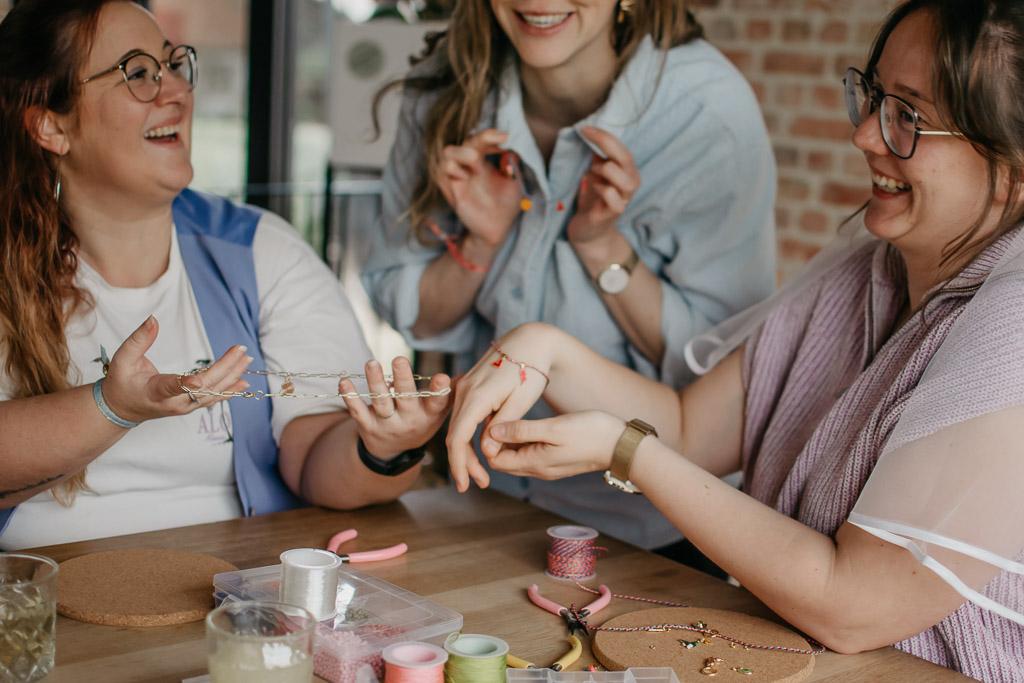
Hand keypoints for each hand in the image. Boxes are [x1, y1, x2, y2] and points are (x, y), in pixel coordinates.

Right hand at [102, 316, 251, 422]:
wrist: (122, 408)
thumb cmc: (121, 383)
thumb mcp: (123, 359)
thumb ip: (138, 340)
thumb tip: (153, 319)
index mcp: (155, 391)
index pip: (172, 387)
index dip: (187, 383)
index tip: (200, 378)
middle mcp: (174, 403)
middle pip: (204, 387)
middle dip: (225, 369)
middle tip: (241, 350)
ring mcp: (185, 407)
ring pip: (213, 394)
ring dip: (232, 377)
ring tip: (247, 359)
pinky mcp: (191, 406)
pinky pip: (213, 398)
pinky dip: (230, 390)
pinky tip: (244, 381)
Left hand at [341, 357, 450, 458]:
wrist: (394, 452)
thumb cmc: (420, 421)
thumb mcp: (438, 412)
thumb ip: (448, 393)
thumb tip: (469, 374)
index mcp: (428, 415)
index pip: (436, 403)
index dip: (439, 391)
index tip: (441, 378)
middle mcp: (409, 420)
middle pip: (406, 398)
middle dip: (403, 379)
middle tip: (400, 359)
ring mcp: (387, 424)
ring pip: (381, 402)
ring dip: (376, 382)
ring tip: (371, 363)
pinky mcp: (367, 426)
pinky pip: (357, 411)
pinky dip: (350, 397)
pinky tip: (344, 382)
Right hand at [437, 128, 522, 251]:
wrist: (496, 229)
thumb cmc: (505, 205)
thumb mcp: (515, 183)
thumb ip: (513, 166)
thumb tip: (511, 150)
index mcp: (484, 161)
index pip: (482, 139)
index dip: (491, 134)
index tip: (505, 137)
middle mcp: (469, 166)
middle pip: (466, 140)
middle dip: (481, 139)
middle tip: (499, 146)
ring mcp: (458, 176)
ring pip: (448, 152)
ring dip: (464, 155)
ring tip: (478, 168)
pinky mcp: (450, 189)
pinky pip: (442, 171)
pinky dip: (454, 170)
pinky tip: (465, 178)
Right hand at [445, 323, 555, 491]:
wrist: (530, 341)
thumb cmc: (531, 369)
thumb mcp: (521, 400)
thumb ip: (503, 426)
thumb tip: (486, 452)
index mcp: (477, 395)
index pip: (458, 437)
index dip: (459, 464)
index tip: (464, 485)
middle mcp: (464, 390)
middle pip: (455, 435)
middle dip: (464, 463)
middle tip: (479, 484)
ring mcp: (463, 387)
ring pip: (458, 426)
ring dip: (467, 450)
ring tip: (482, 473)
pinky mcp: (468, 387)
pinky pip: (463, 416)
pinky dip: (469, 435)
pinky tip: (481, 449)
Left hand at [484, 411, 624, 479]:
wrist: (622, 445)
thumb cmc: (590, 433)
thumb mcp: (553, 428)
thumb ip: (521, 431)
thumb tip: (492, 432)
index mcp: (534, 463)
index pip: (495, 459)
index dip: (487, 442)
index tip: (490, 418)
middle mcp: (538, 469)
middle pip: (504, 460)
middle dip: (495, 442)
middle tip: (496, 414)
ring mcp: (548, 466)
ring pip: (517, 457)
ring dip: (509, 441)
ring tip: (509, 415)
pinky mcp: (557, 460)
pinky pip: (530, 454)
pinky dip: (522, 441)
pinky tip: (526, 423)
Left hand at [567, 127, 639, 247]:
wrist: (588, 231)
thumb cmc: (592, 200)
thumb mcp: (594, 174)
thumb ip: (597, 157)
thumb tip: (592, 134)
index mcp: (626, 172)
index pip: (622, 149)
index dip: (604, 136)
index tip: (585, 129)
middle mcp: (630, 185)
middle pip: (627, 159)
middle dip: (606, 145)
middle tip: (585, 137)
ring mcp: (624, 200)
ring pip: (627, 181)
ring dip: (606, 170)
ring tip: (592, 172)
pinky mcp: (613, 215)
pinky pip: (615, 201)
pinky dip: (603, 190)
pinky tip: (593, 188)